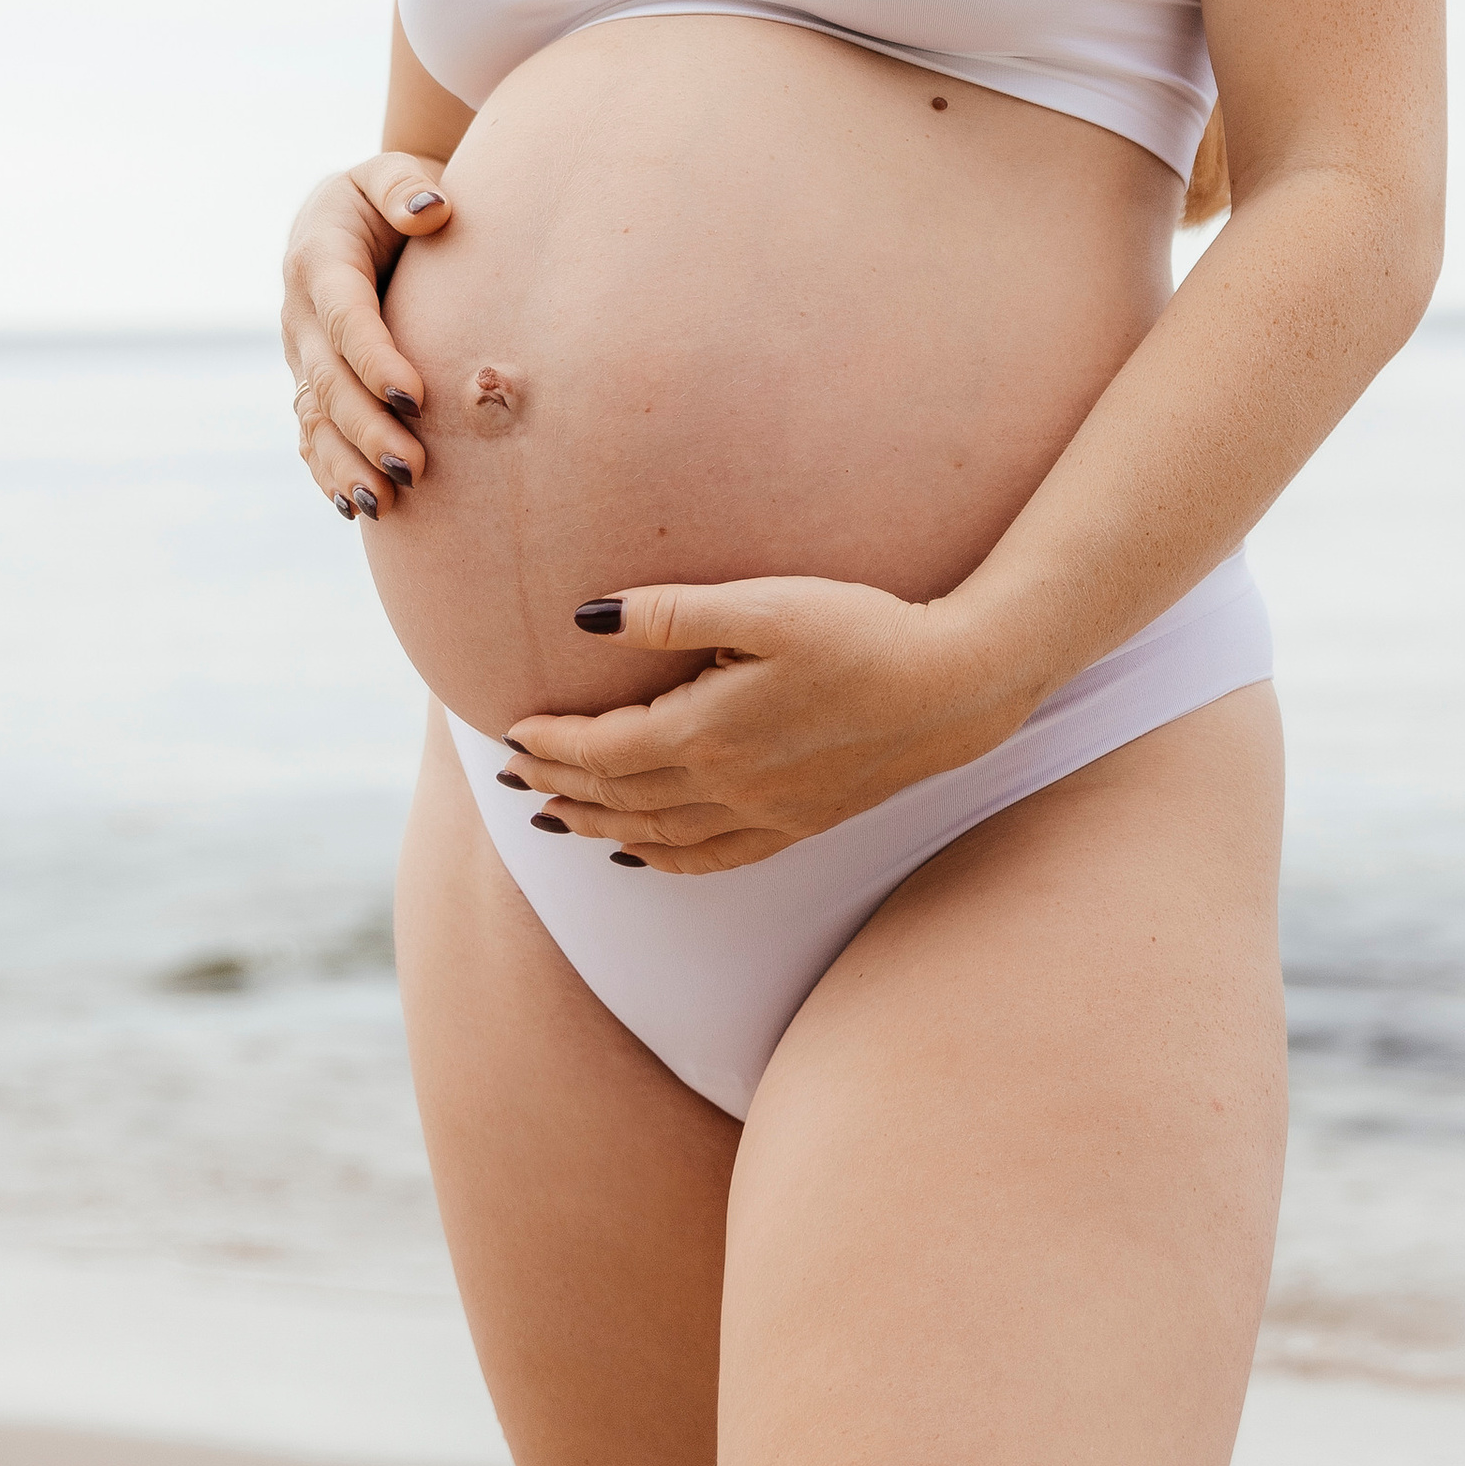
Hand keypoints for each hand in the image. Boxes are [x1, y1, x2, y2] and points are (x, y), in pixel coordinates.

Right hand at [282, 153, 452, 522]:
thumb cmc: (392, 191)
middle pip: (329, 381)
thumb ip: (407, 184)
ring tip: (387, 503)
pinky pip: (311, 434)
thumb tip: (433, 209)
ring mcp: (301, 354)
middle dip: (367, 427)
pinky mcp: (310, 381)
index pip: (345, 316)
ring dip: (347, 463)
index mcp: (318, 259)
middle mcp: (301, 314)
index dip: (375, 358)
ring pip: (315, 418)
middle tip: (413, 465)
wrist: (358, 213)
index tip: (416, 395)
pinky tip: (357, 507)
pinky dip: (329, 472)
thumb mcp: (392, 170)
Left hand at [498, 578, 1036, 871]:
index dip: (551, 745)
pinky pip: (710, 859)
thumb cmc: (860, 630)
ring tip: (555, 817)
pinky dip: (662, 860)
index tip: (510, 733)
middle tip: (514, 778)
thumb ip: (672, 612)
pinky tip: (641, 854)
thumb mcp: (763, 604)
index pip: (604, 751)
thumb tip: (586, 617)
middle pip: (620, 799)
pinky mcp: (799, 824)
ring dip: (598, 826)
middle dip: (560, 787)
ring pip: (656, 837)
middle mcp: (728, 787)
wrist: (954, 687)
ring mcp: (765, 814)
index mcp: (709, 732)